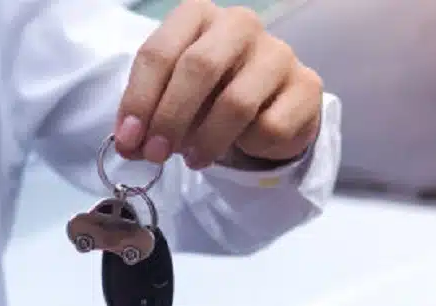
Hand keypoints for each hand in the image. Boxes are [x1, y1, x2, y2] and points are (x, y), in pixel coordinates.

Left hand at [114, 0, 323, 169]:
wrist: (271, 105)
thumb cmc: (214, 95)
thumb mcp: (174, 97)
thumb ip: (149, 117)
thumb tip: (129, 146)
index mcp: (198, 15)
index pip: (159, 52)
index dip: (140, 100)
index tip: (129, 141)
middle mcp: (240, 24)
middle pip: (199, 68)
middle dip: (171, 118)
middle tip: (157, 154)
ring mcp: (278, 52)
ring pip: (236, 102)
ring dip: (207, 140)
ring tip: (195, 160)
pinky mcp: (306, 85)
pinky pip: (270, 126)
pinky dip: (250, 145)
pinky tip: (244, 143)